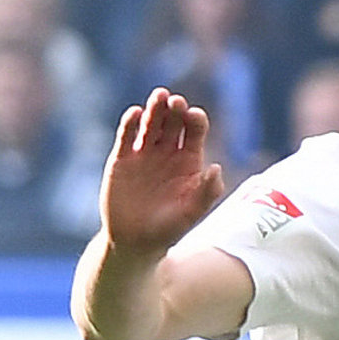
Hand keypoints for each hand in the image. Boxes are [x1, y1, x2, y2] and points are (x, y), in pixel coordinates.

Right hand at [102, 87, 225, 254]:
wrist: (133, 243)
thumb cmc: (167, 230)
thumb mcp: (191, 214)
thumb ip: (207, 192)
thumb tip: (216, 167)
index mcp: (188, 160)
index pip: (194, 130)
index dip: (195, 120)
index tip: (194, 117)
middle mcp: (167, 152)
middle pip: (173, 121)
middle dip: (175, 109)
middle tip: (176, 102)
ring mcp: (144, 153)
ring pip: (151, 122)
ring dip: (155, 108)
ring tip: (159, 96)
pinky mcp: (122, 158)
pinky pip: (126, 134)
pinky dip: (130, 122)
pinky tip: (135, 113)